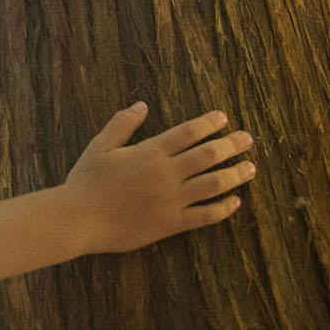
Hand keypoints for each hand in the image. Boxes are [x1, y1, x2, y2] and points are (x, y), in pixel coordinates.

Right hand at [63, 102, 253, 254]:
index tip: (223, 117)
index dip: (209, 123)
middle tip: (248, 138)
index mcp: (150, 152)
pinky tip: (235, 202)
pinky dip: (223, 209)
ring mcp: (172, 200)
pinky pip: (205, 216)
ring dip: (236, 174)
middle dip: (232, 145)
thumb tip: (142, 105)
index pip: (188, 132)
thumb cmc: (86, 181)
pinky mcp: (171, 223)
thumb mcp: (100, 146)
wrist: (79, 219)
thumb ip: (122, 124)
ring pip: (214, 184)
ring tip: (250, 167)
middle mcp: (166, 174)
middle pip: (208, 155)